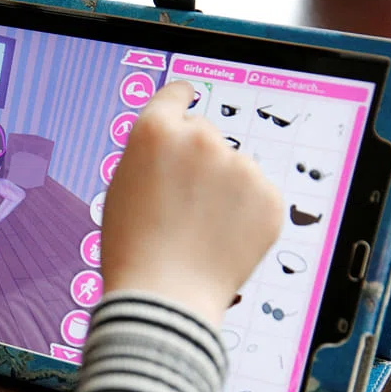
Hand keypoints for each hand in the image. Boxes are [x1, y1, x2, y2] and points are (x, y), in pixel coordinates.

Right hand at [98, 81, 282, 326]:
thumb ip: (150, 157)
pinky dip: (245, 215)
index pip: (175, 94)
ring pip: (233, 169)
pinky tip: (220, 239)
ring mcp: (239, 167)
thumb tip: (175, 150)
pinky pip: (257, 196)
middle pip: (205, 135)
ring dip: (223, 190)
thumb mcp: (122, 188)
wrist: (164, 296)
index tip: (187, 100)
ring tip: (199, 230)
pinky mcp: (268, 196)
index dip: (180, 100)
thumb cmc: (132, 249)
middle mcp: (200, 139)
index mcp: (155, 132)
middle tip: (182, 204)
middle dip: (197, 161)